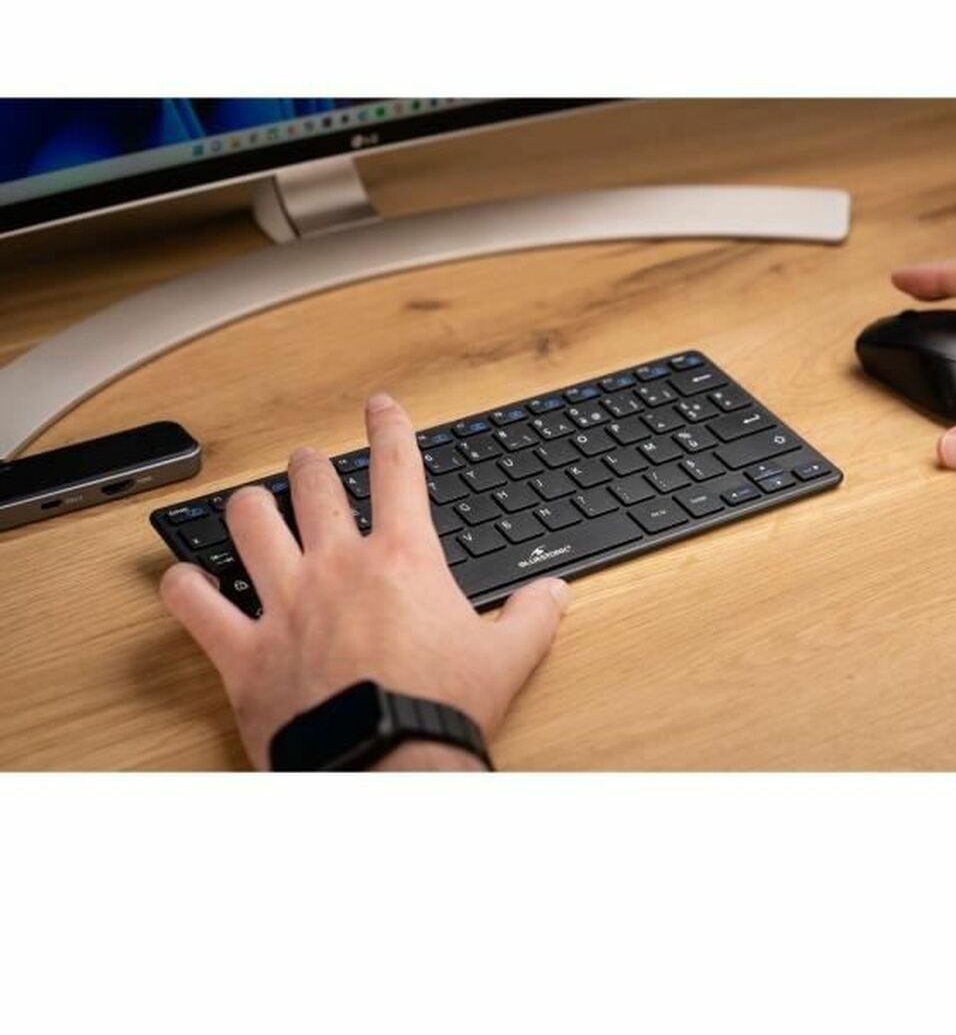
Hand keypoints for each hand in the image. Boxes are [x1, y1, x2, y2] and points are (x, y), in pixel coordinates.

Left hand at [159, 393, 569, 768]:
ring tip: (251, 504)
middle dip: (311, 466)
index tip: (379, 407)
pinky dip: (186, 588)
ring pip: (249, 525)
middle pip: (314, 487)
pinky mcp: (245, 653)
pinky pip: (195, 606)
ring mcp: (285, 605)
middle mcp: (337, 567)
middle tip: (310, 462)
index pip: (397, 470)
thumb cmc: (442, 708)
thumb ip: (531, 616)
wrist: (388, 766)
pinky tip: (184, 580)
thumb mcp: (507, 658)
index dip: (389, 428)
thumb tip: (553, 592)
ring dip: (249, 508)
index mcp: (402, 559)